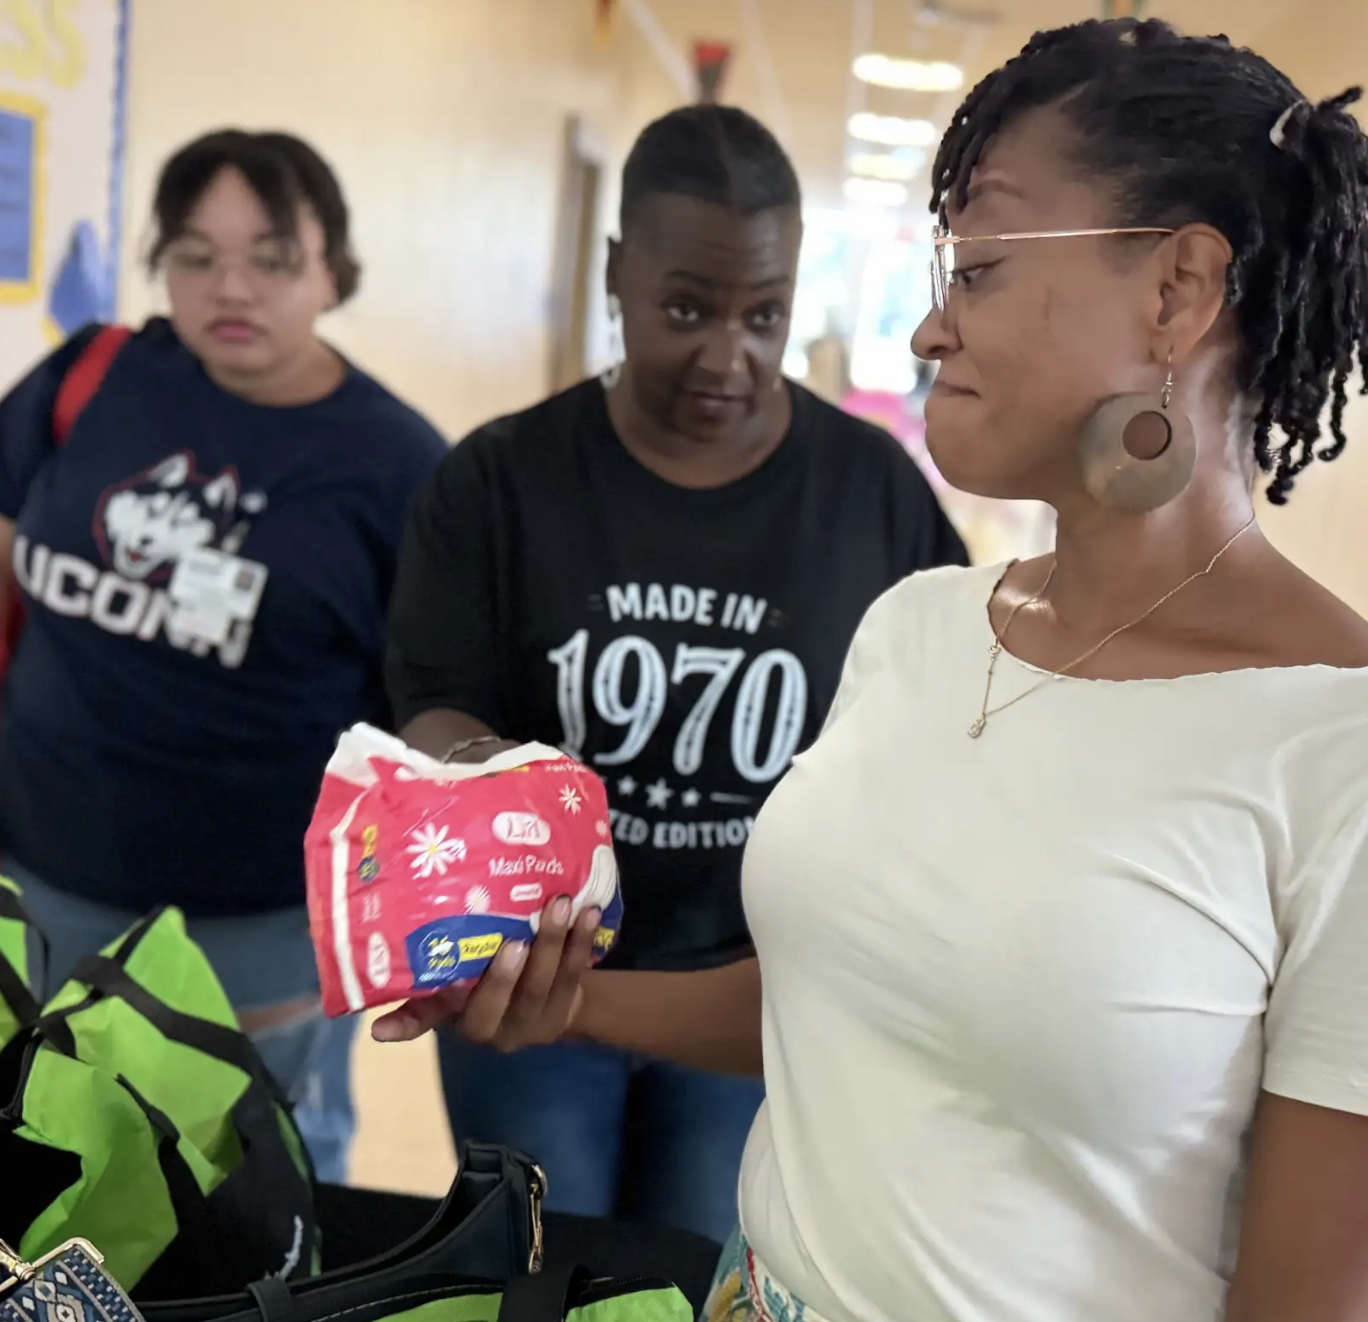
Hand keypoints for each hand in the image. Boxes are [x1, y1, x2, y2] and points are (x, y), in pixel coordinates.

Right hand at [371, 897, 600, 1046]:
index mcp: (457, 1016)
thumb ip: (432, 973)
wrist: (553, 1004)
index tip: (378, 1028)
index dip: (404, 1025)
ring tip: (561, 906)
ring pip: (542, 986)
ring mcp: (532, 1021)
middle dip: (505, 975)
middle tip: (514, 941)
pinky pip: (575, 975)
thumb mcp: (460, 983)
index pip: (425, 1021)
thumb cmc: (491, 982)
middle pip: (496, 1004)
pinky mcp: (565, 1007)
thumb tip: (386, 971)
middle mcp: (492, 1027)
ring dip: (553, 944)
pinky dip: (582, 942)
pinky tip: (588, 913)